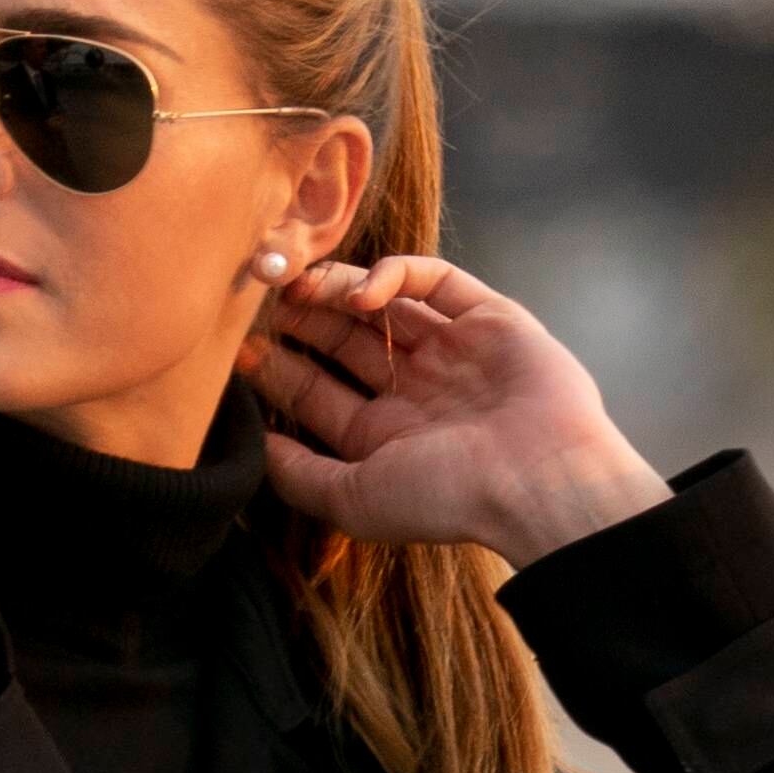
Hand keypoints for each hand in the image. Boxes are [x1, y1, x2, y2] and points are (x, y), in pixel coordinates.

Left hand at [238, 254, 671, 569]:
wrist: (537, 479)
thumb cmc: (445, 497)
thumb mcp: (352, 499)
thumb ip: (298, 474)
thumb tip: (251, 446)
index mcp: (384, 435)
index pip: (316, 391)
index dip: (275, 368)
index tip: (236, 350)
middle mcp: (416, 391)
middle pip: (343, 342)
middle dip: (301, 320)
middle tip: (260, 301)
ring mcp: (453, 352)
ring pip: (383, 305)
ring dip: (337, 290)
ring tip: (299, 286)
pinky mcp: (489, 317)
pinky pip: (435, 279)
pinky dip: (395, 274)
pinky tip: (361, 291)